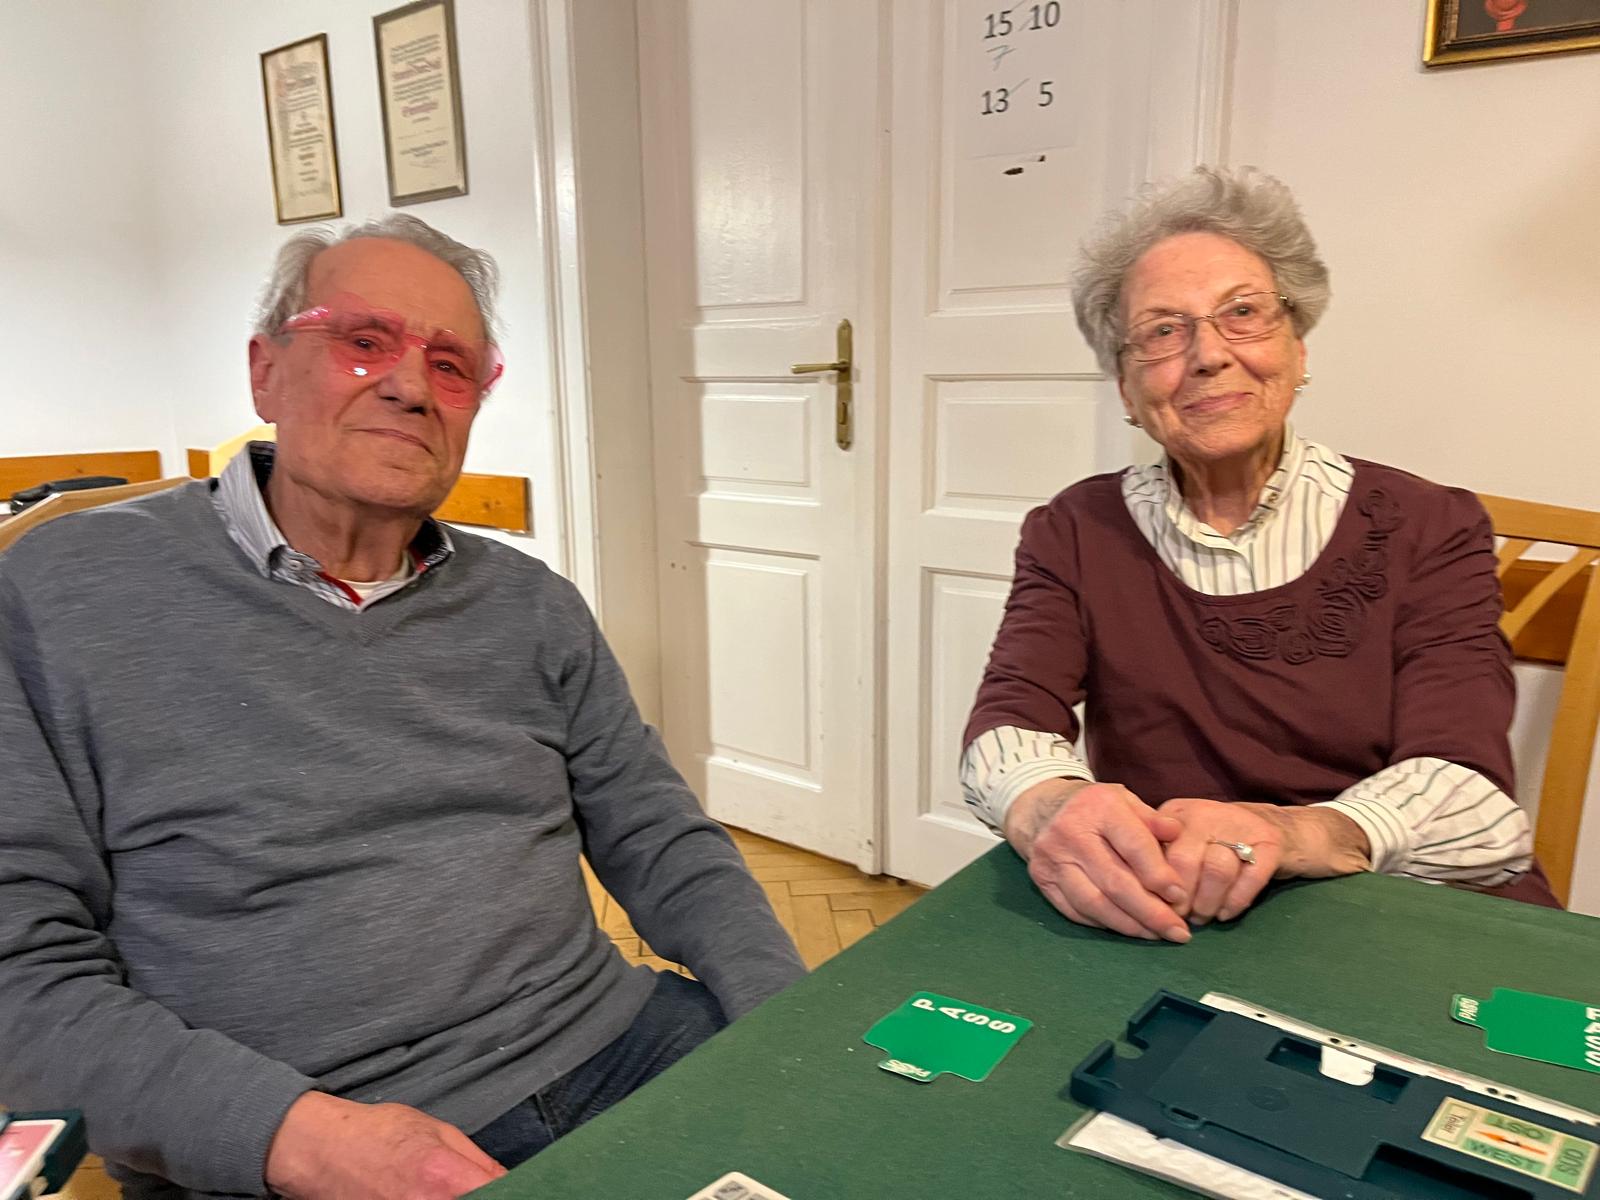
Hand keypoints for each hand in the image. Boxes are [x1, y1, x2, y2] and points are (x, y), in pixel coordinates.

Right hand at [265, 1092, 507, 1199]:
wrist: (321, 1151)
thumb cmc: (378, 1134)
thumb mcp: (438, 1131)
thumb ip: (479, 1163)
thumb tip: (512, 1183)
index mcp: (445, 1177)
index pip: (498, 1194)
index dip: (516, 1193)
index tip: (523, 1191)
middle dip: (486, 1199)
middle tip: (480, 1190)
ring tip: (450, 1193)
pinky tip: (428, 1198)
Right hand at [1003, 778, 1190, 941]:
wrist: (1040, 808)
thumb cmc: (1094, 807)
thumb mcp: (1125, 800)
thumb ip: (1152, 818)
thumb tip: (1177, 834)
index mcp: (1099, 807)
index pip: (1134, 847)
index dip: (1159, 875)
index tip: (1180, 897)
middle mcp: (1071, 833)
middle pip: (1115, 883)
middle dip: (1151, 913)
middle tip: (1177, 931)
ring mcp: (1052, 859)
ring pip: (1094, 903)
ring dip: (1129, 925)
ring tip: (1155, 935)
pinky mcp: (1042, 880)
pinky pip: (1076, 911)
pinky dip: (1104, 924)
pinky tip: (1126, 928)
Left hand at [1156, 799, 1284, 925]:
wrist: (1271, 825)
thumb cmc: (1210, 841)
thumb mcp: (1177, 840)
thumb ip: (1156, 858)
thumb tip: (1139, 896)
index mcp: (1174, 814)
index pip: (1153, 849)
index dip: (1154, 885)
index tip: (1156, 908)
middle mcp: (1204, 813)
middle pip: (1184, 861)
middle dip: (1179, 899)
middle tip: (1180, 918)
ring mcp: (1239, 825)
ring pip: (1217, 870)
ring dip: (1206, 904)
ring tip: (1202, 917)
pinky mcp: (1269, 842)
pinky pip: (1251, 878)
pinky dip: (1235, 902)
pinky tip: (1225, 914)